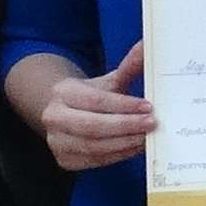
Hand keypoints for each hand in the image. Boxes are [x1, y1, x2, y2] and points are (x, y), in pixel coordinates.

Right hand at [37, 46, 156, 172]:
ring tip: (146, 137)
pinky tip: (134, 147)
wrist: (66, 114)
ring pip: (93, 147)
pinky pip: (94, 161)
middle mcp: (54, 117)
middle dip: (125, 126)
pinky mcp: (64, 160)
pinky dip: (117, 155)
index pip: (96, 100)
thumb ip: (129, 66)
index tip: (148, 107)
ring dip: (124, 143)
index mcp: (64, 92)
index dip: (123, 105)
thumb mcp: (109, 80)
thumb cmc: (92, 97)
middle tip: (151, 124)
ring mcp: (56, 142)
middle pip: (92, 126)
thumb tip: (147, 45)